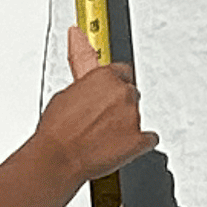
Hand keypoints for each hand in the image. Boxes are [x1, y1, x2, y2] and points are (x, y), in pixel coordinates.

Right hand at [34, 23, 157, 189]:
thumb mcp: (65, 92)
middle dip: (119, 105)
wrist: (57, 158)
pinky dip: (138, 143)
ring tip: (102, 136)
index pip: (122, 72)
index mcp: (106, 76)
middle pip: (131, 94)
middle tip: (101, 119)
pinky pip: (149, 139)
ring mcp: (133, 116)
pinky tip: (121, 147)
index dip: (114, 85)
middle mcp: (123, 93)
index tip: (109, 92)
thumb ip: (85, 77)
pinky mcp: (140, 139)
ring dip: (125, 124)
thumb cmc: (56, 129)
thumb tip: (81, 49)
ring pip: (136, 116)